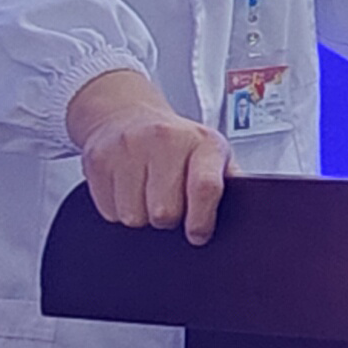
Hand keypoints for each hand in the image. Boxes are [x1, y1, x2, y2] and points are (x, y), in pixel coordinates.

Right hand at [67, 68, 229, 243]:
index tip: (197, 234)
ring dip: (140, 215)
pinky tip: (126, 187)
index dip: (201, 220)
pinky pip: (108, 211)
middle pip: (164, 213)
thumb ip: (228, 181)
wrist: (125, 113)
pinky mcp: (98, 159)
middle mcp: (164, 139)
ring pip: (133, 217)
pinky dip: (117, 208)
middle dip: (167, 219)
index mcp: (201, 142)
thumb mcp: (211, 153)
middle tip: (168, 203)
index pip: (205, 187)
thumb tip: (249, 213)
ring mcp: (128, 147)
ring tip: (146, 192)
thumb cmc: (175, 141)